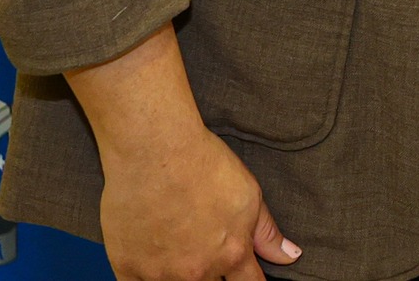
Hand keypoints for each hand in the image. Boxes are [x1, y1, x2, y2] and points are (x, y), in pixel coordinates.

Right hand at [69, 25, 298, 280]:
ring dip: (181, 276)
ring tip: (181, 250)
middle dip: (214, 276)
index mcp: (231, 253)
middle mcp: (197, 271)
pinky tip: (153, 264)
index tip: (247, 277)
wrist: (156, 151)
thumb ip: (267, 232)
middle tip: (205, 250)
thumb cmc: (204, 164)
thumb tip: (291, 256)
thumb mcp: (249, 194)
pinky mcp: (127, 270)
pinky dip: (148, 279)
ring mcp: (160, 275)